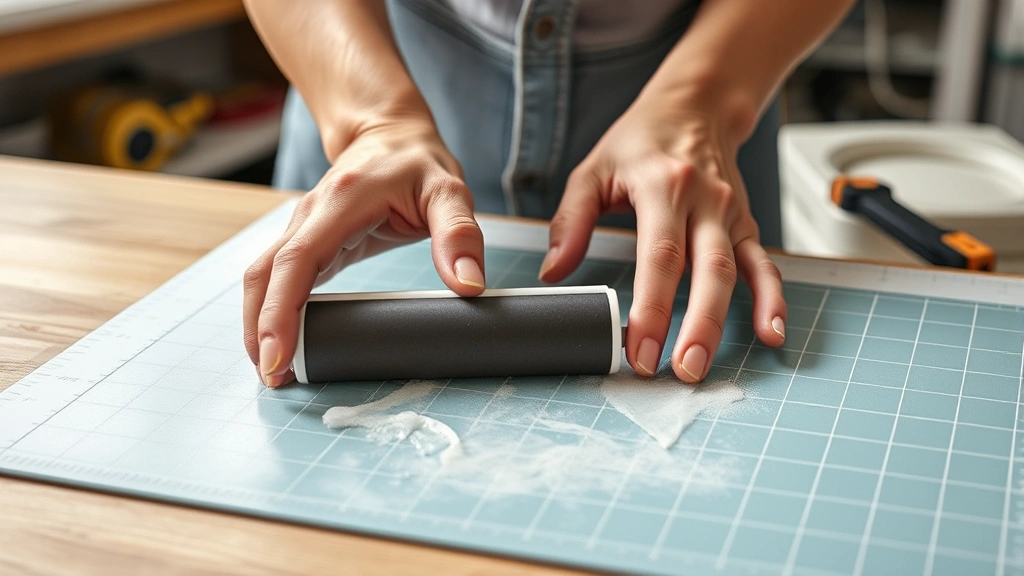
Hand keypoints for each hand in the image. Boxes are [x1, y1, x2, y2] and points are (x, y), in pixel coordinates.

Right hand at [243, 121, 485, 386]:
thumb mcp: (450, 191)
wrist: (391, 134)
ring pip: (263, 277)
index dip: (280, 312)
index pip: (297, 261)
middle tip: (274, 378)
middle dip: (259, 329)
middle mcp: (310, 215)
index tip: (276, 356)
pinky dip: (271, 311)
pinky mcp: (307, 242)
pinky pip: (277, 277)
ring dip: (258, 323)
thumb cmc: (419, 162)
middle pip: (265, 275)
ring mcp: (303, 227)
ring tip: (274, 371)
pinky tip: (282, 343)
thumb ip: (460, 235)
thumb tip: (469, 285)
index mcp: (341, 203)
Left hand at [538, 98, 786, 382]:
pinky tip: (772, 333)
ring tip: (704, 367)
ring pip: (735, 273)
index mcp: (662, 187)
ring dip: (723, 323)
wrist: (695, 107)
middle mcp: (704, 201)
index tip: (637, 349)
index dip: (652, 307)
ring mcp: (730, 214)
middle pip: (706, 271)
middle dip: (694, 326)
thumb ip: (571, 222)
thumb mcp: (593, 170)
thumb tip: (553, 273)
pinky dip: (772, 300)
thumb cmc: (640, 141)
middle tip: (679, 371)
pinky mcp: (746, 224)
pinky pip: (764, 265)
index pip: (659, 256)